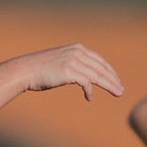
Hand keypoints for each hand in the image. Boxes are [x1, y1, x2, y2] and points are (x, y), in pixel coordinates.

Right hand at [4, 44, 124, 98]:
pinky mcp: (69, 71)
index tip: (116, 81)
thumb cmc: (39, 70)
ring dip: (109, 85)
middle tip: (121, 90)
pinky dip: (90, 91)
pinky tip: (89, 98)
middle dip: (113, 79)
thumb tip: (82, 76)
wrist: (25, 70)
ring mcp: (73, 61)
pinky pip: (86, 83)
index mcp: (77, 49)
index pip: (99, 60)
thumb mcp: (60, 62)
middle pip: (102, 68)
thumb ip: (72, 65)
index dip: (110, 72)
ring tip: (117, 93)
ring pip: (98, 75)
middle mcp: (77, 52)